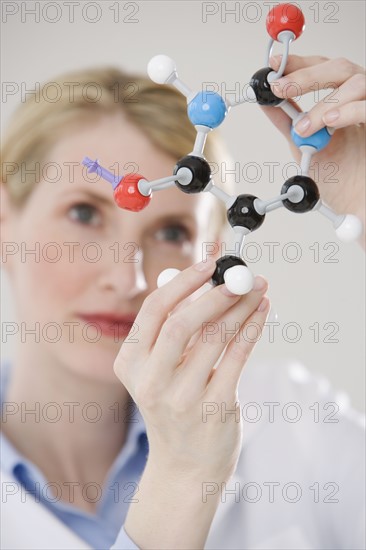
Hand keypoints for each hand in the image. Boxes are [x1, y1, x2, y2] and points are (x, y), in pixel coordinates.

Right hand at [114, 259, 268, 480]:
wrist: (184, 465)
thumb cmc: (173, 405)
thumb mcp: (157, 370)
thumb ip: (170, 327)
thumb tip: (195, 279)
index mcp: (130, 363)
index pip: (154, 311)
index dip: (184, 283)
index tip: (209, 263)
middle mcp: (151, 381)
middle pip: (182, 323)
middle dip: (215, 293)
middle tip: (239, 275)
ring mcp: (182, 398)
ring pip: (215, 337)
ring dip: (241, 307)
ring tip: (257, 288)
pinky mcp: (215, 408)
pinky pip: (237, 357)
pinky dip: (251, 328)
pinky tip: (262, 312)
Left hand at [261, 55, 364, 242]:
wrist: (356, 202)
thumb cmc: (338, 176)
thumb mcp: (305, 146)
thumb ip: (288, 122)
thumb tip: (265, 101)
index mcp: (342, 99)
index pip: (322, 68)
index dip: (299, 64)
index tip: (274, 67)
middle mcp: (360, 98)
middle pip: (340, 68)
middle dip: (306, 76)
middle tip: (280, 88)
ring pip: (355, 84)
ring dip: (323, 105)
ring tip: (306, 128)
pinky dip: (349, 111)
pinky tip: (331, 123)